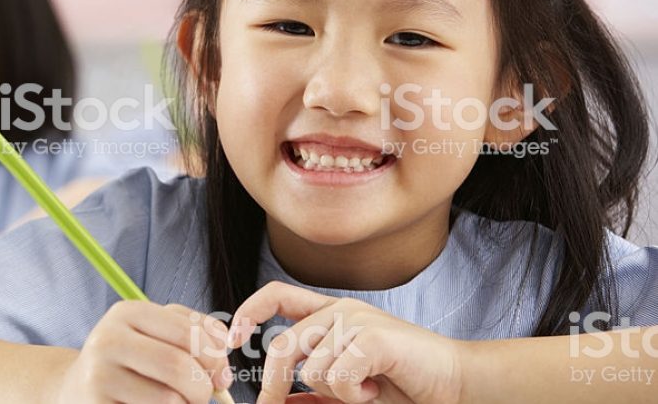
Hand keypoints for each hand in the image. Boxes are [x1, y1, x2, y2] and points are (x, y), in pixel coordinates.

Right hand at [55, 301, 232, 403]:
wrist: (79, 388)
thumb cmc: (132, 360)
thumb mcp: (157, 332)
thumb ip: (196, 329)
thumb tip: (224, 345)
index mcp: (127, 313)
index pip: (189, 334)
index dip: (216, 359)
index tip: (222, 377)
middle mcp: (107, 341)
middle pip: (178, 367)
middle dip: (203, 389)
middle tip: (204, 397)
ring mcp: (98, 377)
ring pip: (168, 401)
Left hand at [226, 282, 465, 403]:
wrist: (455, 384)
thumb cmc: (402, 384)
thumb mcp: (348, 389)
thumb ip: (313, 392)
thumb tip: (278, 403)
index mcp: (332, 314)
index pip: (277, 295)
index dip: (249, 311)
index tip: (232, 337)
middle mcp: (340, 309)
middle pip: (282, 346)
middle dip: (274, 385)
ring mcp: (356, 320)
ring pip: (310, 369)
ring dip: (336, 394)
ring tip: (367, 389)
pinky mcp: (372, 337)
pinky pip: (336, 376)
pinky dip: (354, 395)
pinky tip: (377, 389)